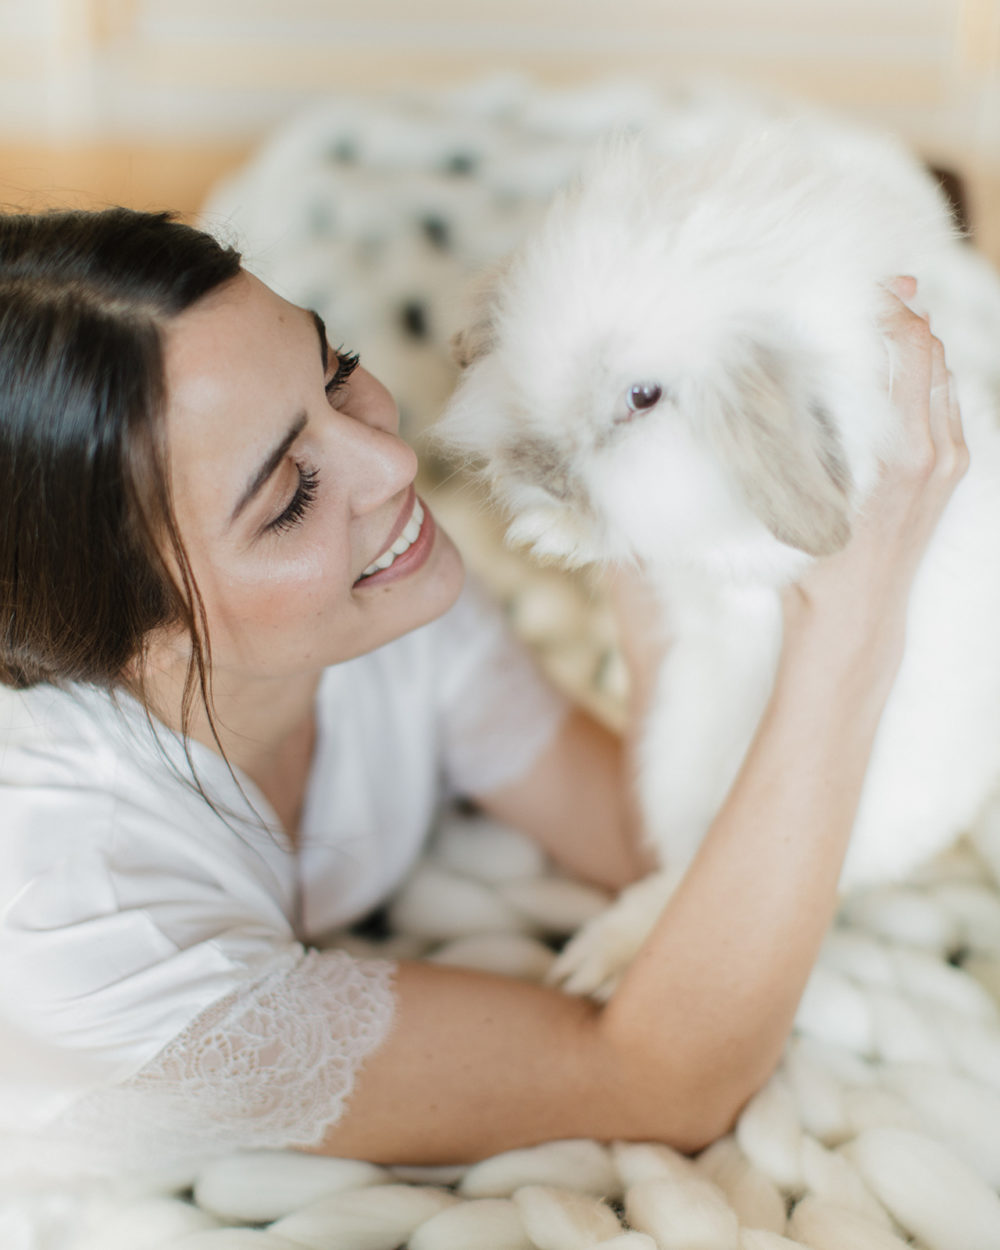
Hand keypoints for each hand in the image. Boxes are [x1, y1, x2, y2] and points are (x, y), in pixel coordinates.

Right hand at [783, 277, 968, 649]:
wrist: (856, 616)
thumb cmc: (819, 560)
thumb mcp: (802, 488)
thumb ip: (804, 425)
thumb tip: (788, 369)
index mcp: (902, 450)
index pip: (909, 350)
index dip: (888, 310)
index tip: (864, 289)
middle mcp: (937, 451)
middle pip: (932, 353)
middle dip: (903, 317)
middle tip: (871, 294)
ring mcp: (949, 462)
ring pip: (941, 376)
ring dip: (913, 346)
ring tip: (878, 324)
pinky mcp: (950, 472)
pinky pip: (943, 405)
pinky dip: (920, 378)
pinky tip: (889, 374)